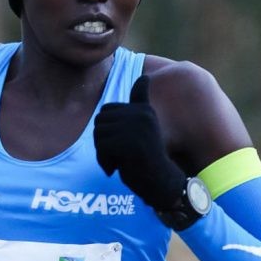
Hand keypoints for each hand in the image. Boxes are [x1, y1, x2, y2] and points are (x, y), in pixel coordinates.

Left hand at [93, 75, 185, 210]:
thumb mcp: (145, 126)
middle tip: (122, 155)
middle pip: (99, 122)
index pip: (106, 111)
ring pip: (98, 135)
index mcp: (143, 109)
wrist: (161, 184)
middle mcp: (141, 115)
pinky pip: (101, 148)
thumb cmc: (148, 157)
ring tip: (122, 161)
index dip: (109, 131)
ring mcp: (136, 129)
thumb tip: (144, 76)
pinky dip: (105, 162)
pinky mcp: (129, 144)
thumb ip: (140, 102)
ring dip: (104, 153)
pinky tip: (118, 168)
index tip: (127, 144)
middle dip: (104, 142)